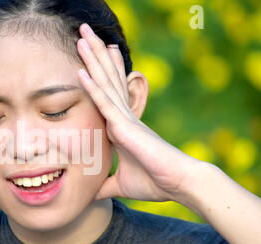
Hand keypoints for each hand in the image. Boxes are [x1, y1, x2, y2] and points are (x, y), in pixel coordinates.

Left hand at [76, 23, 202, 201]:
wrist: (179, 184)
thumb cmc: (155, 182)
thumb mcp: (121, 184)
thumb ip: (104, 185)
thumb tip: (89, 194)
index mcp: (121, 127)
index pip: (105, 94)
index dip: (97, 72)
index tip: (89, 54)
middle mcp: (122, 117)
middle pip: (105, 79)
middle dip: (93, 55)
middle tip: (83, 31)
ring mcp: (125, 119)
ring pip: (104, 83)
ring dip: (91, 59)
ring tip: (82, 35)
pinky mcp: (127, 127)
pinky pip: (106, 104)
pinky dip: (93, 88)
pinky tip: (82, 71)